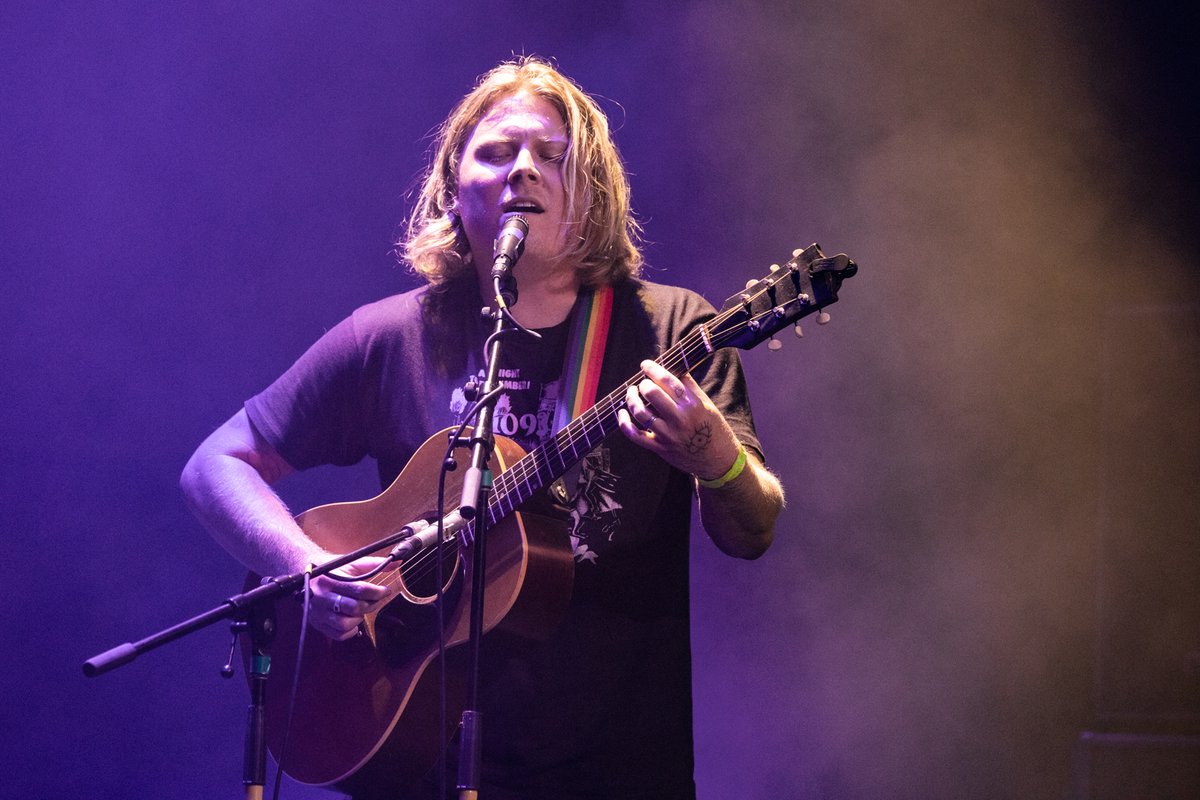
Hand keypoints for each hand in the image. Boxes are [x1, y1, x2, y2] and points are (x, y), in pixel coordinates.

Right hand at [307, 556, 396, 640]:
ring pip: (344, 624)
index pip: (359, 589)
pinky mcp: (316, 623)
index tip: (385, 590)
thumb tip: (396, 563)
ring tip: (361, 609)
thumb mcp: (350, 562)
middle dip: (370, 605)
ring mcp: (317, 613)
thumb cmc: (331, 568)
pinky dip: (350, 631)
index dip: (377, 592)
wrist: (304, 574)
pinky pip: (337, 635)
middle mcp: (322, 598)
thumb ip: (373, 563)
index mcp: (330, 580)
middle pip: (353, 608)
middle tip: (375, 600)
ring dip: (358, 618)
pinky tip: (353, 620)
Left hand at [617, 359, 741, 480]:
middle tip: (643, 383)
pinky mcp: (659, 448)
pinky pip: (635, 436)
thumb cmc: (713, 428)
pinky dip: (624, 423)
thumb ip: (689, 386)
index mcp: (692, 405)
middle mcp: (679, 419)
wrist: (717, 460)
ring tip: (631, 392)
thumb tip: (674, 367)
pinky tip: (621, 413)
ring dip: (631, 399)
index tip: (645, 364)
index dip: (653, 369)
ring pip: (640, 413)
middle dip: (643, 384)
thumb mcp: (706, 404)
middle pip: (652, 394)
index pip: (668, 381)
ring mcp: (668, 435)